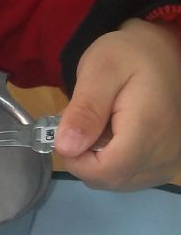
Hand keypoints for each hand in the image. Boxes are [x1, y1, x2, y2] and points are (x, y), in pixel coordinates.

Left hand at [53, 18, 180, 188]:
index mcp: (149, 129)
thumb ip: (84, 110)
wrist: (162, 52)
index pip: (107, 172)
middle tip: (83, 122)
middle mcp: (165, 153)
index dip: (77, 161)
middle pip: (111, 180)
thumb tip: (66, 148)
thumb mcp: (99, 70)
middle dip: (85, 158)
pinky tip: (115, 135)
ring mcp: (169, 162)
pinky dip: (115, 161)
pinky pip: (132, 176)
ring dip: (99, 160)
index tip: (68, 132)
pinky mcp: (167, 163)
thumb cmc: (128, 55)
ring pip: (119, 182)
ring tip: (101, 124)